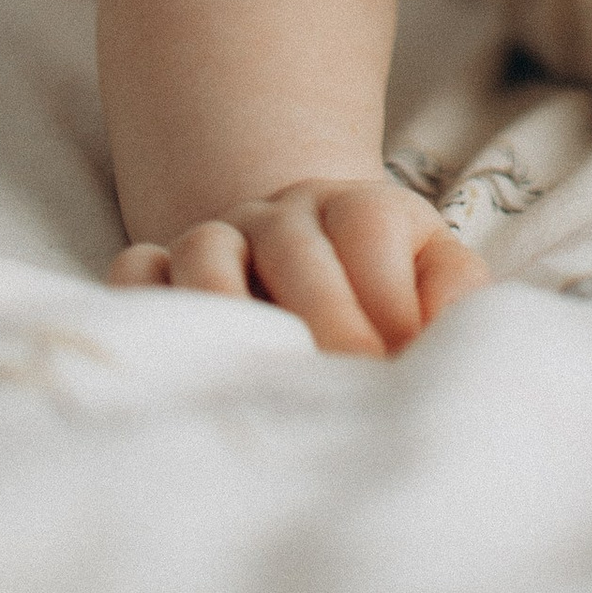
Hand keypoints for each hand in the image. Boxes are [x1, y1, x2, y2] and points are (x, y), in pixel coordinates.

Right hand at [109, 175, 488, 355]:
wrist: (308, 255)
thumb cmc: (386, 285)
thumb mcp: (433, 271)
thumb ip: (454, 292)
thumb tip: (445, 331)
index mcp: (358, 208)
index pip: (368, 226)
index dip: (386, 294)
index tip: (399, 361)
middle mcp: (284, 216)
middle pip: (292, 245)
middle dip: (321, 318)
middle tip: (340, 384)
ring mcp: (219, 238)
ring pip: (205, 252)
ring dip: (229, 312)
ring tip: (255, 376)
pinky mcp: (164, 270)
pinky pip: (137, 273)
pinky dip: (145, 306)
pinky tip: (175, 362)